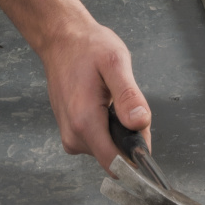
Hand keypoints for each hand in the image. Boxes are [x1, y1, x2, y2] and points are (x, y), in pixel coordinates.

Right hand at [38, 17, 151, 170]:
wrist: (62, 41)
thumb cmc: (88, 48)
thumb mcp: (115, 62)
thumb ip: (128, 95)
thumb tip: (140, 123)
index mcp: (85, 122)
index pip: (117, 163)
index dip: (136, 154)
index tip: (143, 131)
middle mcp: (74, 136)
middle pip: (116, 155)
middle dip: (129, 134)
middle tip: (127, 101)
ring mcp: (70, 136)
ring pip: (108, 148)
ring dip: (118, 128)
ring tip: (112, 97)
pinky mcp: (71, 133)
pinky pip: (99, 140)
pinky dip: (108, 125)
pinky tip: (103, 102)